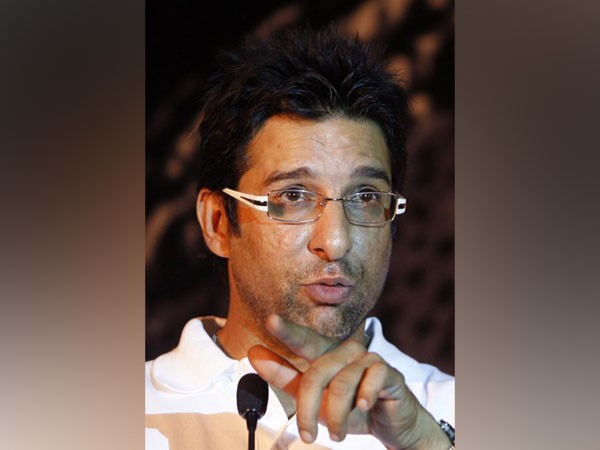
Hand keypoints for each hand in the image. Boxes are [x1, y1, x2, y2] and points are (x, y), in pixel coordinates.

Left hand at [247, 315, 449, 448]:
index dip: (288, 331)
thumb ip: (285, 377)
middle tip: (307, 436)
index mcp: (326, 354)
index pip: (304, 340)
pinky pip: (371, 380)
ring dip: (335, 416)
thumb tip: (254, 353)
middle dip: (307, 408)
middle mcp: (345, 351)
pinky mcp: (388, 372)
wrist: (392, 425)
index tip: (271, 320)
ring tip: (337, 434)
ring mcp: (368, 359)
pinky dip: (364, 398)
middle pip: (317, 373)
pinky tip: (365, 407)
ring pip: (341, 384)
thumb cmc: (351, 408)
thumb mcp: (314, 398)